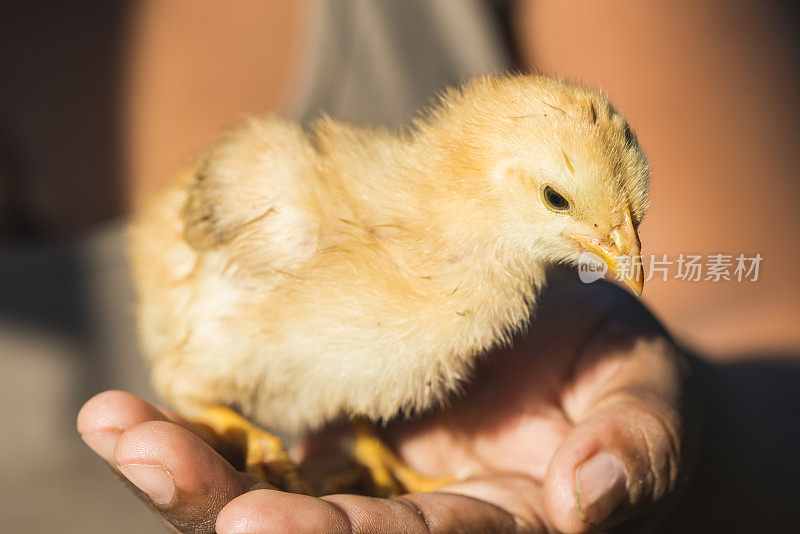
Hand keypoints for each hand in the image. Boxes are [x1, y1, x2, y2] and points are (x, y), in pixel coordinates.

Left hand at [77, 277, 692, 532]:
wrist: (588, 354)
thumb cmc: (624, 376)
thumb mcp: (647, 399)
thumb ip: (635, 448)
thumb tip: (592, 501)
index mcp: (501, 523)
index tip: (258, 528)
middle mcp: (426, 515)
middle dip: (239, 516)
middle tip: (154, 466)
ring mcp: (374, 475)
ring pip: (274, 498)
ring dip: (190, 477)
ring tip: (116, 430)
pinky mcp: (342, 426)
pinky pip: (261, 442)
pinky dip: (199, 432)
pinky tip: (127, 414)